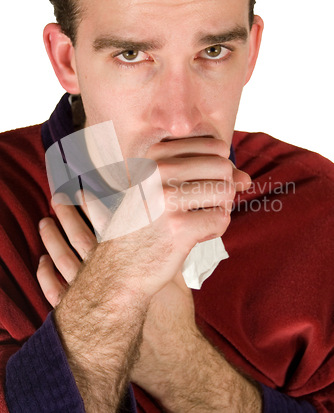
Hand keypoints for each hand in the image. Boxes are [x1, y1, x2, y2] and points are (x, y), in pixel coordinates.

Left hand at [37, 194, 198, 397]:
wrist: (169, 353)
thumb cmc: (174, 316)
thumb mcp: (178, 278)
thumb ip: (172, 254)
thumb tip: (177, 232)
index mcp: (133, 262)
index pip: (108, 227)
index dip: (95, 206)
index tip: (84, 189)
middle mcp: (110, 274)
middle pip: (81, 238)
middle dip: (69, 216)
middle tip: (58, 198)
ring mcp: (94, 295)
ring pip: (65, 260)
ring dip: (53, 240)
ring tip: (45, 222)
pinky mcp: (85, 314)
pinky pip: (57, 291)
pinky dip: (46, 275)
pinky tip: (41, 262)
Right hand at [41, 138, 249, 300]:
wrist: (119, 266)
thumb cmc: (149, 224)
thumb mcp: (169, 189)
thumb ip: (209, 178)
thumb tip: (247, 179)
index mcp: (154, 155)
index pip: (216, 146)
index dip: (217, 170)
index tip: (197, 187)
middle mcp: (158, 170)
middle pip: (224, 166)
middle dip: (222, 189)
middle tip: (201, 208)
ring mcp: (167, 198)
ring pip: (227, 191)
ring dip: (220, 210)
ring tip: (197, 221)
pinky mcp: (179, 227)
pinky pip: (222, 219)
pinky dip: (214, 231)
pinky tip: (192, 237)